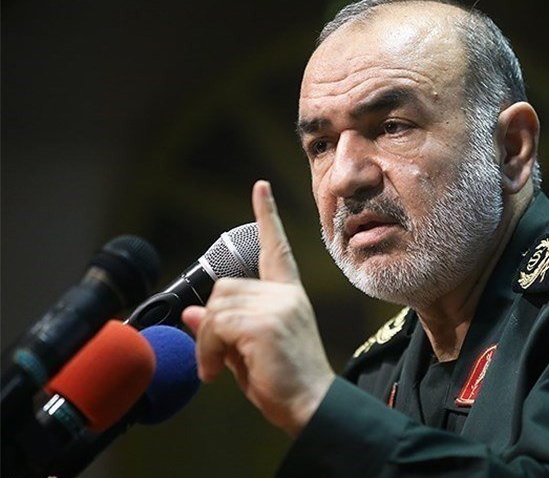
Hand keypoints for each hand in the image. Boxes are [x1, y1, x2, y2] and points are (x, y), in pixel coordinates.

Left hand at [182, 180, 334, 436]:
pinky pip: (215, 324)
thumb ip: (224, 327)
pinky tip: (215, 372)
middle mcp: (286, 295)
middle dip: (210, 322)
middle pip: (224, 286)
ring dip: (206, 340)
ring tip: (216, 368)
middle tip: (213, 359)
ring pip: (216, 306)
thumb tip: (191, 311)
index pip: (276, 249)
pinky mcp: (265, 323)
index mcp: (289, 296)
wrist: (311, 406)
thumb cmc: (283, 382)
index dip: (266, 216)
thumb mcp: (248, 350)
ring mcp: (277, 306)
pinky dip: (206, 350)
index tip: (260, 187)